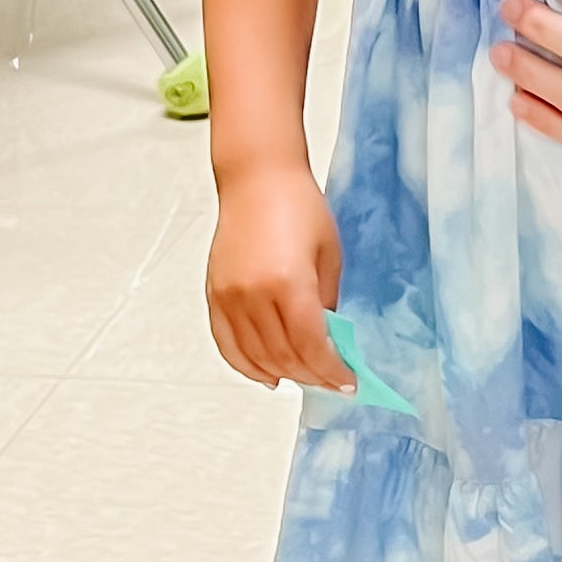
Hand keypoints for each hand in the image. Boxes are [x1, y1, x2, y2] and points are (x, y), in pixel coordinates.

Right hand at [207, 162, 351, 391]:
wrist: (257, 179)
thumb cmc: (300, 207)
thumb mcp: (329, 256)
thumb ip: (328, 303)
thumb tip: (329, 341)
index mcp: (289, 283)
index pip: (311, 346)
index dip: (331, 371)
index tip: (347, 383)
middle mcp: (254, 295)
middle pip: (283, 356)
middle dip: (312, 376)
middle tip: (331, 383)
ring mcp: (229, 297)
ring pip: (255, 357)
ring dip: (283, 374)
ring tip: (305, 379)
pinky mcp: (214, 294)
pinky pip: (227, 344)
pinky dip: (247, 365)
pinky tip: (267, 375)